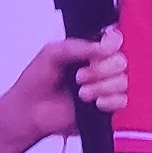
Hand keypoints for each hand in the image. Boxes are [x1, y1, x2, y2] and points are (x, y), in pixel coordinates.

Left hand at [0, 27, 127, 148]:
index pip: (114, 40)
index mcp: (88, 50)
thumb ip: (78, 46)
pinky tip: (95, 103)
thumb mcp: (52, 53)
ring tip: (82, 93)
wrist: (29, 112)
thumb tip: (103, 47)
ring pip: (123, 81)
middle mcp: (99, 67)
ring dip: (102, 86)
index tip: (101, 49)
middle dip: (102, 68)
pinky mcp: (107, 106)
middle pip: (121, 60)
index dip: (111, 44)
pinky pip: (123, 100)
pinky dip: (110, 101)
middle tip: (79, 76)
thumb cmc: (35, 82)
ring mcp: (104, 87)